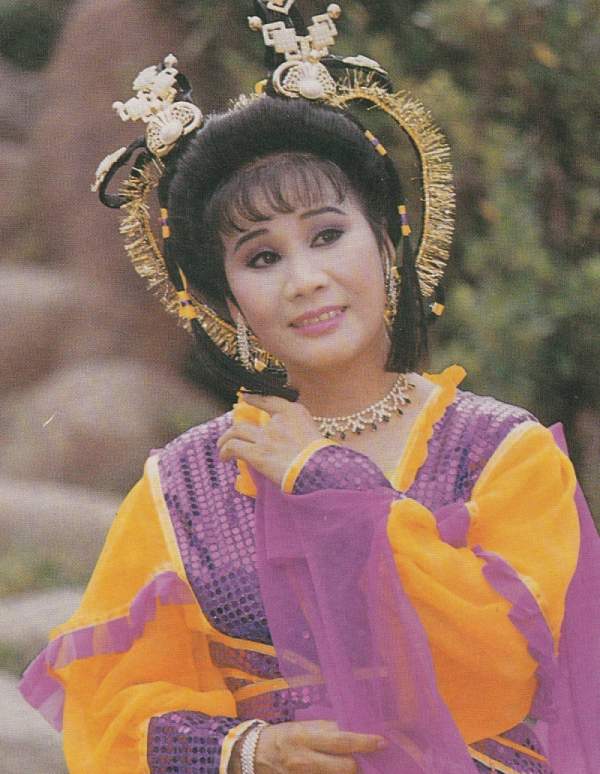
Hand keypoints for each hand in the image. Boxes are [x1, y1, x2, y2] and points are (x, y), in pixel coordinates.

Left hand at [217, 394, 322, 485]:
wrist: (319, 469)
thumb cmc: (322, 458)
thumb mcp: (316, 435)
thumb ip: (299, 433)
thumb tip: (288, 444)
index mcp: (294, 412)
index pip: (270, 399)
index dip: (255, 398)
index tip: (245, 396)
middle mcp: (277, 421)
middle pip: (249, 419)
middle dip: (236, 428)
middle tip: (231, 435)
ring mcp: (266, 437)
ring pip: (236, 431)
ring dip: (226, 439)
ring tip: (222, 447)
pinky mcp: (257, 453)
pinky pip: (234, 447)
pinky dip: (226, 451)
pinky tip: (224, 457)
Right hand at [230, 720, 385, 772]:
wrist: (253, 755)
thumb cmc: (283, 737)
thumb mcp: (302, 727)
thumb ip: (327, 729)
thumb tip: (353, 730)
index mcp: (306, 737)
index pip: (342, 741)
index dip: (364, 743)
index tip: (381, 742)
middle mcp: (305, 760)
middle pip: (345, 768)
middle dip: (357, 765)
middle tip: (361, 760)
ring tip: (348, 767)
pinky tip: (334, 773)